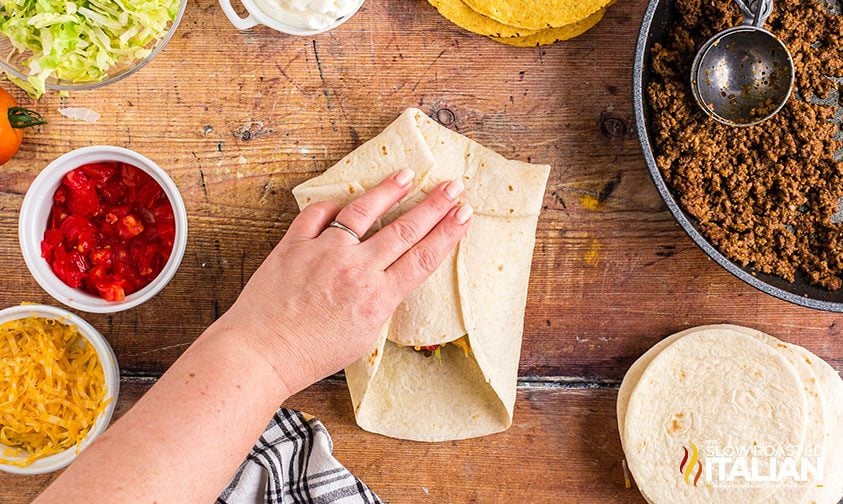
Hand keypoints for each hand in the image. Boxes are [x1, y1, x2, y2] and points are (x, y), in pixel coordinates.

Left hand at [218, 169, 472, 395]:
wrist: (262, 353)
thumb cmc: (312, 355)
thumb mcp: (363, 337)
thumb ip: (380, 302)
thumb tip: (389, 276)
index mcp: (377, 298)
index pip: (423, 257)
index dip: (448, 232)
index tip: (464, 214)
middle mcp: (356, 270)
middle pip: (404, 229)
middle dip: (434, 205)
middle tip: (453, 186)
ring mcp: (324, 253)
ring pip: (364, 212)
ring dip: (389, 191)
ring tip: (408, 175)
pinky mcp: (295, 244)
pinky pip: (317, 214)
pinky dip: (332, 206)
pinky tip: (344, 200)